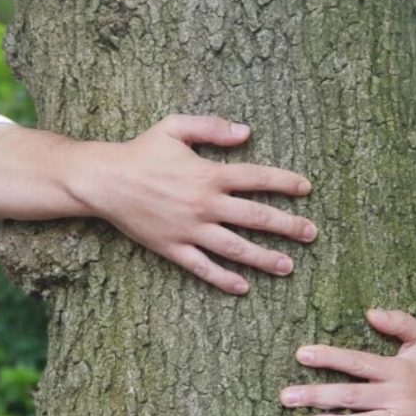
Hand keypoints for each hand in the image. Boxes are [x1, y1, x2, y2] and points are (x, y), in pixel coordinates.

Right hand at [71, 114, 316, 294]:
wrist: (103, 181)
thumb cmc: (140, 151)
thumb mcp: (174, 127)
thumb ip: (212, 128)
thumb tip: (247, 132)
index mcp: (208, 174)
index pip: (257, 179)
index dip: (285, 183)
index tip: (306, 189)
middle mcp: (204, 205)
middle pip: (255, 217)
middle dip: (287, 226)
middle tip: (311, 233)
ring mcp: (190, 230)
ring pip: (235, 248)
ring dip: (264, 258)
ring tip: (288, 266)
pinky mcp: (173, 248)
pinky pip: (202, 268)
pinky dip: (223, 279)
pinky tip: (243, 287)